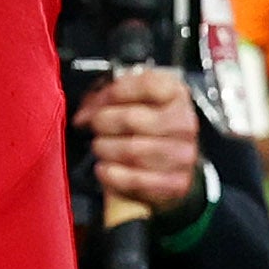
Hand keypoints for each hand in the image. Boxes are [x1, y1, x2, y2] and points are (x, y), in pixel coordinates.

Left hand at [81, 68, 199, 214]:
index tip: (101, 101)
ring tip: (102, 147)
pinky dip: (110, 174)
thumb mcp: (129, 100)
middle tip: (96, 127)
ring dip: (105, 149)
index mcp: (174, 94)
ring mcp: (183, 155)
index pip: (147, 85)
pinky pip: (134, 179)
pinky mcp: (175, 183)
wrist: (167, 164)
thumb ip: (106, 98)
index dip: (115, 92)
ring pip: (131, 151)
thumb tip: (85, 115)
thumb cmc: (145, 127)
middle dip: (102, 123)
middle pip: (131, 119)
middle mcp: (183, 123)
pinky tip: (106, 168)